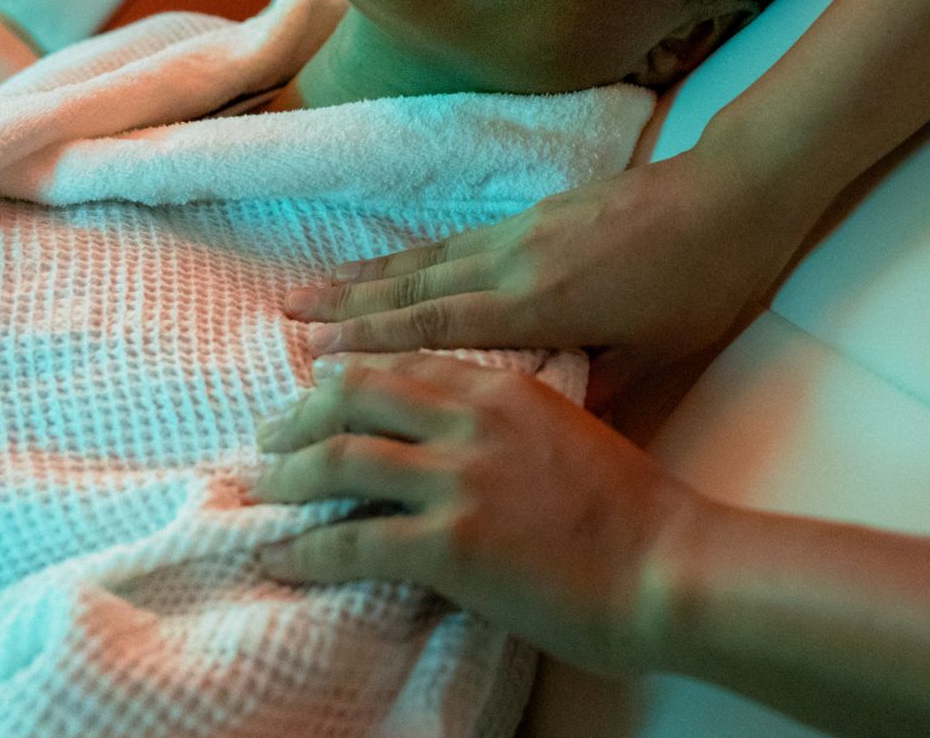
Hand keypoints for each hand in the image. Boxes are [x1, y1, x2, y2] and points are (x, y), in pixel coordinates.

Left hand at [252, 353, 709, 674]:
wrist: (670, 566)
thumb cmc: (636, 513)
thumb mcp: (570, 433)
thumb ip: (516, 420)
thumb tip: (475, 437)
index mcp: (502, 386)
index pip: (402, 363)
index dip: (349, 373)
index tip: (316, 388)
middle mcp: (471, 418)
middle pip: (355, 394)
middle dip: (300, 415)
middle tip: (269, 438)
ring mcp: (458, 478)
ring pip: (339, 459)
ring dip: (287, 476)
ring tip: (259, 492)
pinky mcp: (449, 542)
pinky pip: (352, 541)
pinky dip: (303, 551)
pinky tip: (278, 559)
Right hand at [279, 147, 812, 407]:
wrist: (738, 192)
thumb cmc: (705, 283)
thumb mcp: (655, 355)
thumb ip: (592, 389)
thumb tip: (542, 425)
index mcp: (539, 304)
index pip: (434, 328)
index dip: (369, 343)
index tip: (313, 357)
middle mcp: (517, 261)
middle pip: (414, 286)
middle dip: (347, 304)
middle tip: (287, 318)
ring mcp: (527, 230)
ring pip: (431, 257)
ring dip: (370, 275)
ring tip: (319, 287)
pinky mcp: (544, 211)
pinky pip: (459, 241)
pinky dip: (416, 256)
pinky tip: (401, 264)